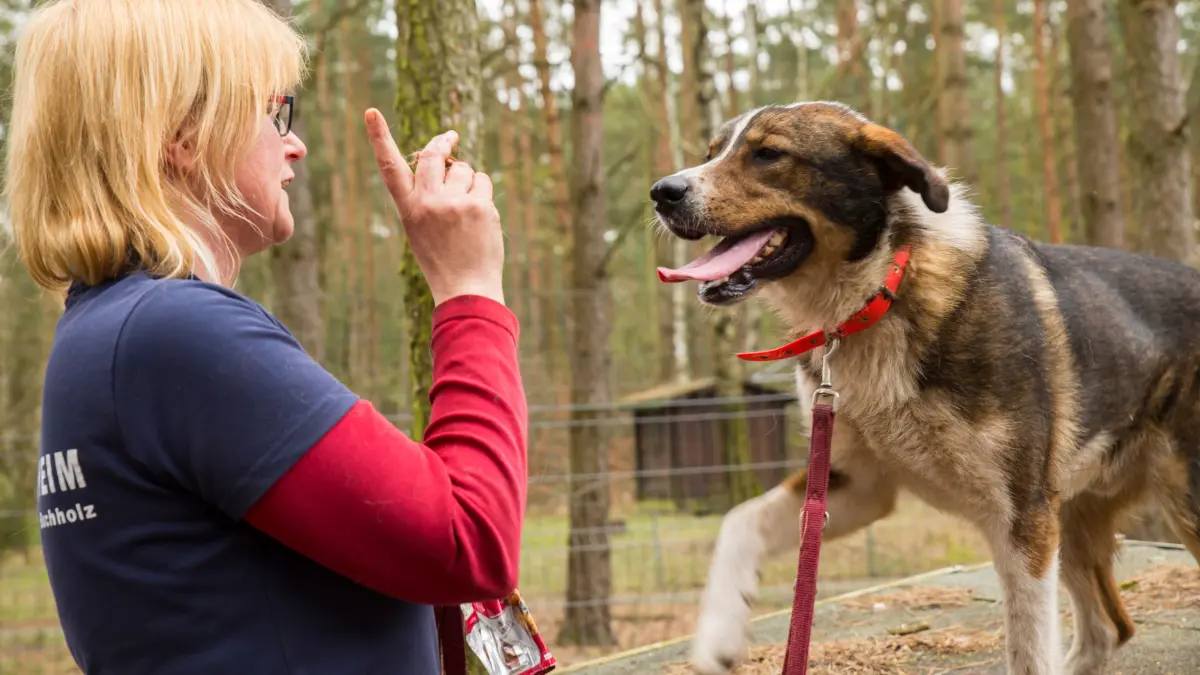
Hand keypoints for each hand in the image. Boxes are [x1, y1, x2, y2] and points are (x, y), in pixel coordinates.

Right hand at [364, 108, 504, 306]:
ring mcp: (455, 203)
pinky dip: (482, 192)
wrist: (466, 288)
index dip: (380, 138)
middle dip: (443, 143)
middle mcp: (429, 202)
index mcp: (409, 209)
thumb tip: (448, 161)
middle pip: (434, 156)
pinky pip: (482, 181)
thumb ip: (427, 196)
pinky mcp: (479, 206)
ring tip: (466, 210)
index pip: (390, 167)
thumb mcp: (421, 228)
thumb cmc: (443, 259)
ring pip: (463, 169)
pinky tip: (480, 215)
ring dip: (467, 180)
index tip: (371, 112)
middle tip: (450, 136)